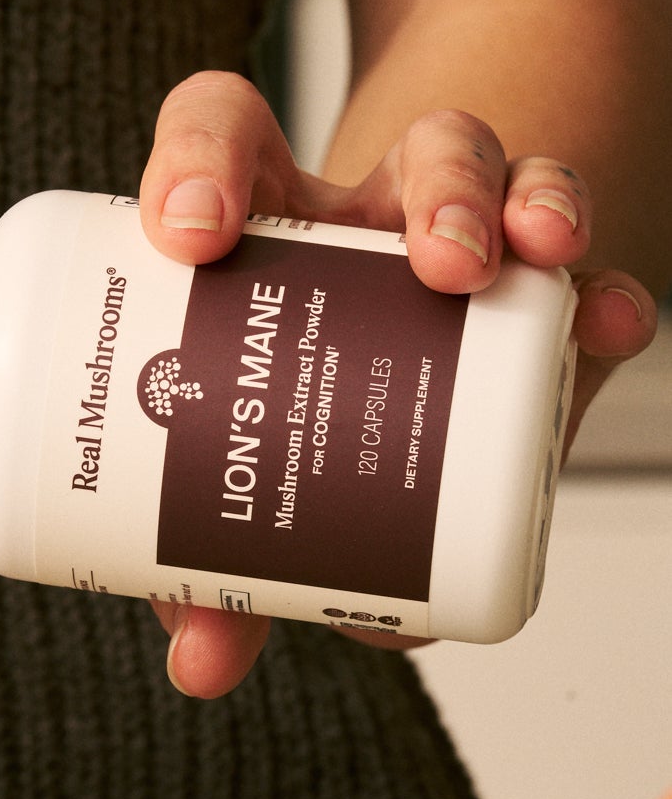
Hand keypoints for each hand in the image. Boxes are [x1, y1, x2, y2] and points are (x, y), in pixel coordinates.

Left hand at [135, 71, 657, 697]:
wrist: (358, 393)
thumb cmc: (265, 419)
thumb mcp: (226, 484)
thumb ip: (205, 568)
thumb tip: (203, 663)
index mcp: (255, 228)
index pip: (222, 135)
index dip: (201, 160)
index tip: (192, 233)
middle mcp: (356, 218)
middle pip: (398, 154)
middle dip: (430, 191)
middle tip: (435, 263)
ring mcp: (444, 242)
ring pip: (493, 179)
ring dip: (509, 212)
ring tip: (510, 271)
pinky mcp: (525, 290)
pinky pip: (573, 266)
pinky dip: (597, 295)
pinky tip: (606, 321)